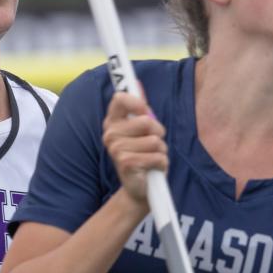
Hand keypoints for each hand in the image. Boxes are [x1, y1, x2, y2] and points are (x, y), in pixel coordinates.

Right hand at [102, 91, 167, 207]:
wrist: (139, 188)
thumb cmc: (142, 154)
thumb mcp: (142, 129)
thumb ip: (140, 107)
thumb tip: (136, 83)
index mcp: (112, 122)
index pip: (120, 98)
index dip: (137, 102)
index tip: (145, 111)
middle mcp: (110, 134)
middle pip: (146, 121)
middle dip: (158, 132)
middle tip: (153, 142)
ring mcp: (117, 149)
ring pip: (155, 141)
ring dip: (160, 150)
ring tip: (152, 157)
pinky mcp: (127, 164)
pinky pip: (157, 156)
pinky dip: (161, 163)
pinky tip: (153, 168)